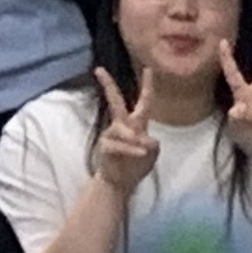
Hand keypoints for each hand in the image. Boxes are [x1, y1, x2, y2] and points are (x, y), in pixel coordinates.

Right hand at [88, 67, 158, 195]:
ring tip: (142, 152)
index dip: (147, 85)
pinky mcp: (105, 146)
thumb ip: (152, 144)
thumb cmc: (136, 166)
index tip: (148, 68)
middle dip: (108, 85)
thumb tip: (144, 139)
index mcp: (137, 124)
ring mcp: (111, 134)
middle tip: (98, 69)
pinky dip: (131, 149)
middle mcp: (122, 125)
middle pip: (115, 101)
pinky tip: (139, 153)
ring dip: (133, 140)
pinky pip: (119, 144)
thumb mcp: (152, 154)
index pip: (144, 101)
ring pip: (123, 129)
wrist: (119, 183)